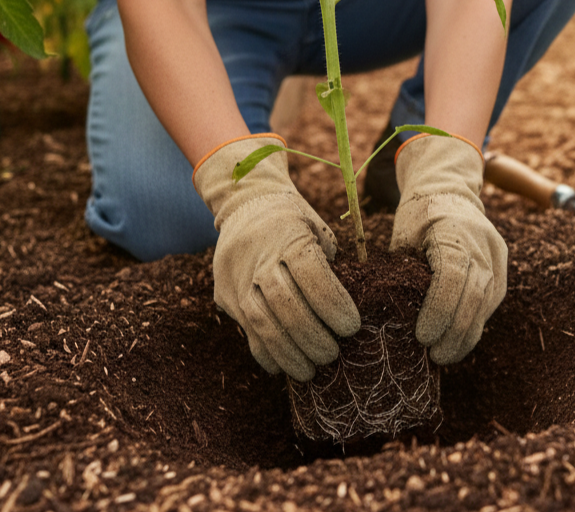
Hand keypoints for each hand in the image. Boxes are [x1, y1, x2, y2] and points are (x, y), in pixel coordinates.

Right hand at [193, 135, 359, 380]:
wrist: (245, 203)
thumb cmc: (294, 220)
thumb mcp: (318, 228)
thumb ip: (329, 265)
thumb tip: (345, 313)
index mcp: (288, 233)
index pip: (310, 274)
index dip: (332, 305)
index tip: (352, 328)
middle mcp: (258, 256)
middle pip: (284, 304)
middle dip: (312, 336)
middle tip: (333, 355)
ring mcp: (236, 276)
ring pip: (260, 321)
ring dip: (288, 352)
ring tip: (310, 372)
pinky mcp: (223, 293)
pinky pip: (244, 329)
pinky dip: (265, 352)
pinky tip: (283, 366)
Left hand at [390, 134, 507, 363]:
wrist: (449, 188)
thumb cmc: (418, 214)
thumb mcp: (402, 236)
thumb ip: (402, 272)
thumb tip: (390, 318)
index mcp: (453, 229)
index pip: (453, 276)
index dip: (439, 310)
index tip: (422, 336)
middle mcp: (483, 242)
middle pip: (475, 295)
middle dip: (455, 332)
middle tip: (434, 356)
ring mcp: (497, 254)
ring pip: (487, 303)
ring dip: (467, 334)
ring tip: (445, 355)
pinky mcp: (502, 266)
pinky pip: (491, 301)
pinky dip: (475, 322)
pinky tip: (459, 340)